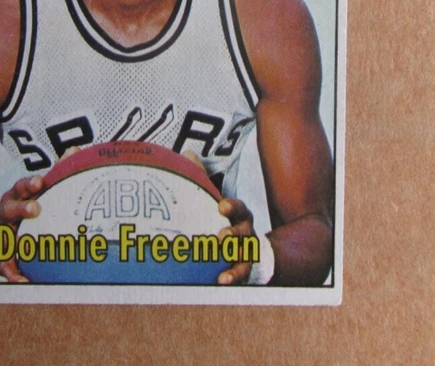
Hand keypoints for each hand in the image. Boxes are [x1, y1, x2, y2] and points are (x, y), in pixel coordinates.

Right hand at [0, 147, 79, 281]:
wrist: (8, 239)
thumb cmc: (31, 209)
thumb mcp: (43, 192)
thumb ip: (59, 172)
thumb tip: (76, 150)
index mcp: (18, 197)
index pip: (22, 187)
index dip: (29, 185)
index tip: (40, 183)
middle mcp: (6, 214)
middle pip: (8, 207)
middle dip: (21, 207)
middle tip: (36, 209)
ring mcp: (2, 235)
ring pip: (2, 237)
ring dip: (11, 242)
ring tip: (21, 247)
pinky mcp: (1, 258)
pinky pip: (4, 267)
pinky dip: (12, 275)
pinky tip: (23, 281)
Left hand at [180, 150, 255, 285]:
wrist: (243, 244)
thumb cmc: (220, 218)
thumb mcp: (211, 198)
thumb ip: (201, 178)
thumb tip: (188, 154)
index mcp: (238, 214)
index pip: (239, 208)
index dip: (232, 206)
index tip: (220, 207)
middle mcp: (245, 232)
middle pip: (244, 232)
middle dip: (234, 235)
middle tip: (220, 237)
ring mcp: (246, 251)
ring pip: (245, 256)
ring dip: (236, 263)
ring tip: (224, 272)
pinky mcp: (242, 268)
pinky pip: (240, 274)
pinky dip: (233, 277)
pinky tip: (221, 281)